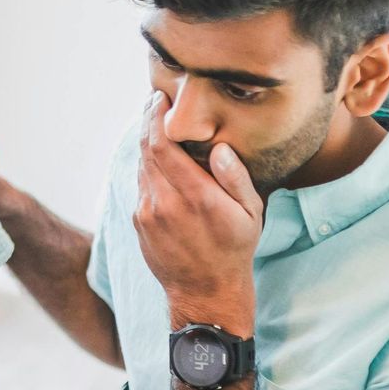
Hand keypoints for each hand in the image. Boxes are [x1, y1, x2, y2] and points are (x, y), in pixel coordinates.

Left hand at [133, 92, 260, 329]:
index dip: (156, 116)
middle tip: (156, 101)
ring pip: (141, 165)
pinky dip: (148, 165)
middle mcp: (164, 202)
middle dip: (148, 121)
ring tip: (159, 124)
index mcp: (194, 196)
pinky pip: (141, 184)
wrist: (204, 291)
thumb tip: (218, 148)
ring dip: (147, 142)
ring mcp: (146, 213)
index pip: (162, 144)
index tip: (161, 98)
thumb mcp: (250, 213)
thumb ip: (235, 178)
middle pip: (145, 149)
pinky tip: (160, 159)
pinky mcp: (138, 221)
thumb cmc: (234, 248)